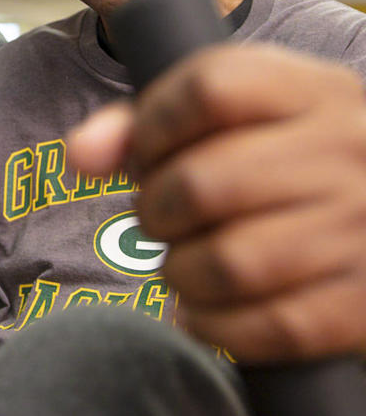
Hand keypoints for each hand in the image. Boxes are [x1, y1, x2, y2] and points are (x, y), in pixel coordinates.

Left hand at [67, 44, 365, 361]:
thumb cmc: (283, 157)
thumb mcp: (234, 117)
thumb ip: (143, 123)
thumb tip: (79, 156)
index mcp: (311, 90)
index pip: (208, 87)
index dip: (151, 125)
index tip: (146, 152)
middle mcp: (347, 149)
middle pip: (201, 182)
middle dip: (153, 209)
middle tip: (159, 217)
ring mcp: (364, 226)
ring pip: (229, 262)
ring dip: (179, 272)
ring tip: (182, 263)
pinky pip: (271, 328)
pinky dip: (216, 327)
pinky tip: (204, 311)